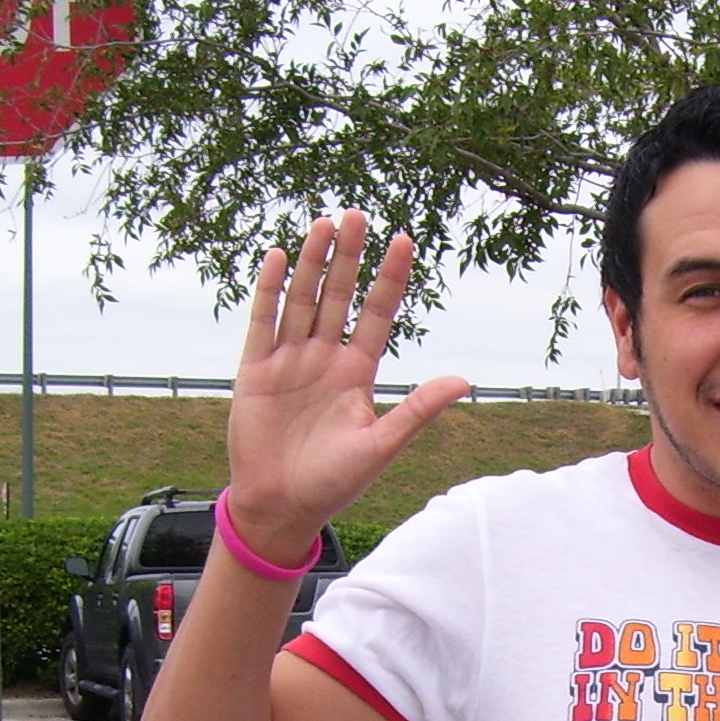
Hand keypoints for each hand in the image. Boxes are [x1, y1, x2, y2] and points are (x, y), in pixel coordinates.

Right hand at [223, 210, 471, 561]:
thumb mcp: (381, 446)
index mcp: (358, 372)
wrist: (281, 506)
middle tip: (358, 214)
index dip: (389, 278)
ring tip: (325, 223)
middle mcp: (325, 358)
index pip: (377, 314)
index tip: (403, 240)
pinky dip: (270, 290)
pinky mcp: (255, 369)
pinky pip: (263, 321)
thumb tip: (464, 380)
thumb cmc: (334, 483)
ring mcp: (289, 360)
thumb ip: (418, 410)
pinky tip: (279, 257)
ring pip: (304, 300)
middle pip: (340, 296)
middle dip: (349, 256)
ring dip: (314, 263)